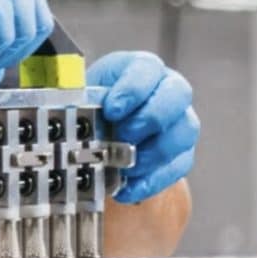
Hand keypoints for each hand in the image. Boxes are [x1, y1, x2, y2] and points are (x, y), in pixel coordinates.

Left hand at [87, 51, 198, 203]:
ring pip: (183, 132)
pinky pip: (177, 166)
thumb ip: (81, 99)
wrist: (99, 127)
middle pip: (177, 95)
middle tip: (124, 135)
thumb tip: (73, 112)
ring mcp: (179, 120)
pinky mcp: (181, 151)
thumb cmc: (92, 104)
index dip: (133, 89)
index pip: (147, 68)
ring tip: (125, 166)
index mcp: (141, 68)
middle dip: (150, 118)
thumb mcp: (81, 94)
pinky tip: (128, 189)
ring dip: (152, 153)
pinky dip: (152, 180)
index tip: (112, 110)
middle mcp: (167, 90)